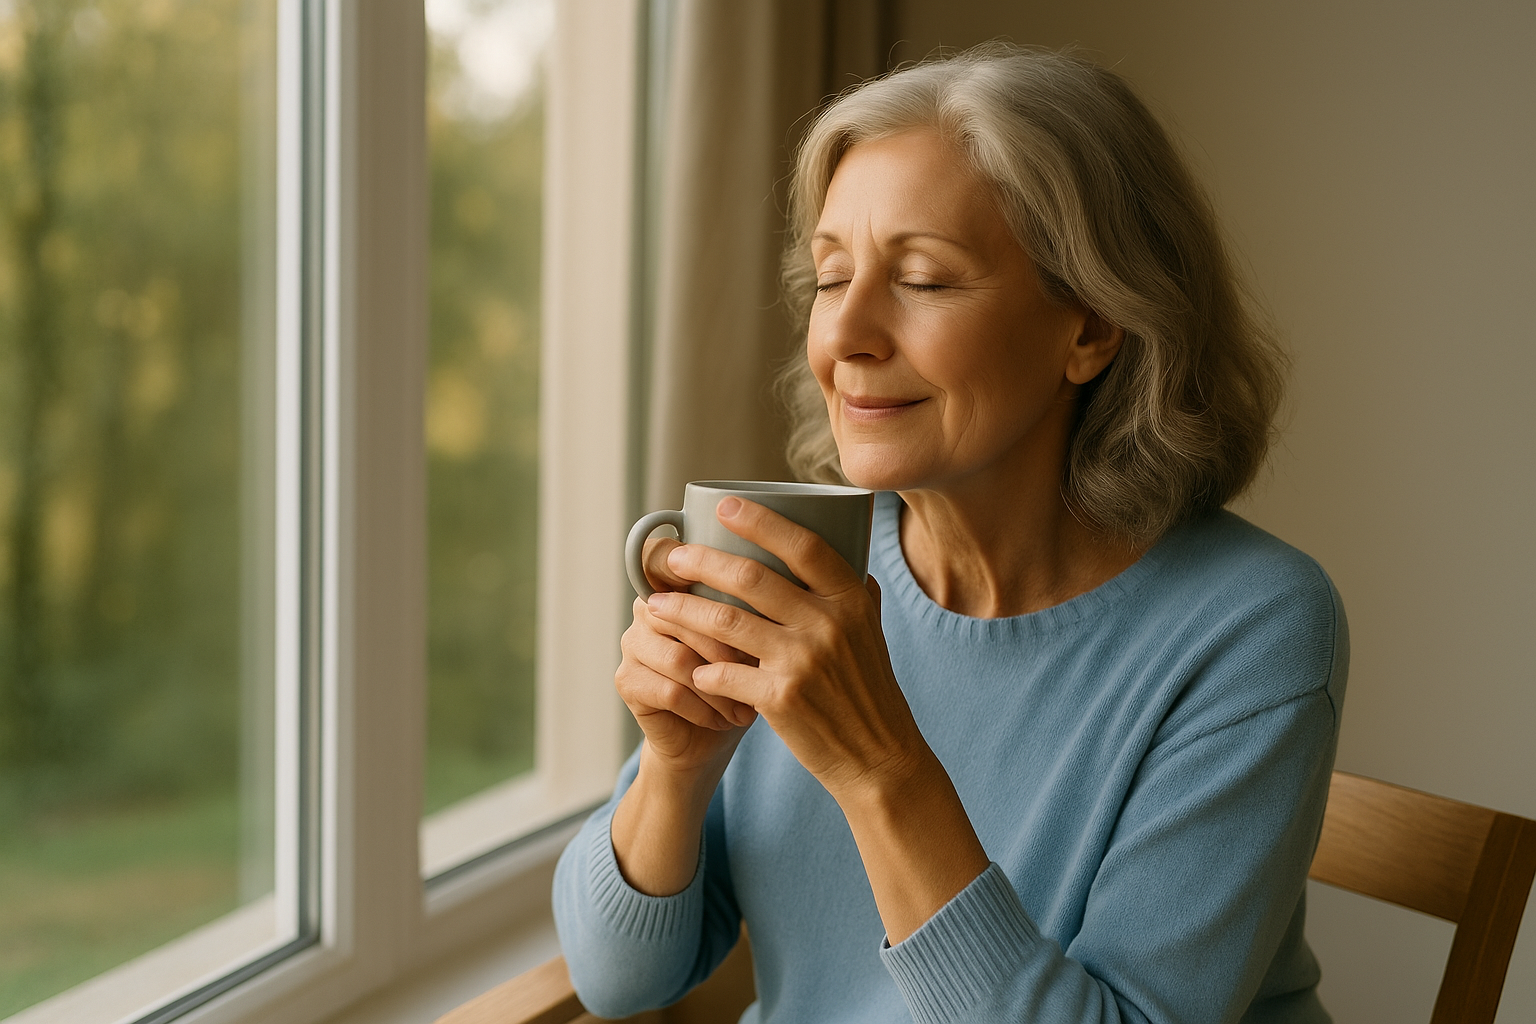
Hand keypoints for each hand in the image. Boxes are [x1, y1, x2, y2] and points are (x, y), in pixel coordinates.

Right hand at [615, 534, 757, 777]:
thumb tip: (794, 590)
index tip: (750, 599)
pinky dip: (705, 708)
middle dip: (731, 648)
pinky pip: (671, 690)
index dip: (706, 569)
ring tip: (746, 706)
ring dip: (720, 686)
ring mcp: (632, 642)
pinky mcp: (627, 680)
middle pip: (688, 614)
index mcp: (677, 582)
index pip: (680, 561)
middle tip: (762, 671)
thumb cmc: (744, 676)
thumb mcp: (761, 636)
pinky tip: (725, 719)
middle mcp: (647, 606)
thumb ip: (763, 606)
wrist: (711, 736)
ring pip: (680, 657)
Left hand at [645, 496, 989, 939]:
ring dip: (684, 611)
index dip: (761, 521)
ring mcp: (803, 661)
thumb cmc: (870, 693)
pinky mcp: (780, 698)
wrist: (879, 757)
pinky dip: (702, 669)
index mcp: (851, 600)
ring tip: (656, 604)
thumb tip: (849, 551)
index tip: (725, 506)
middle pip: (752, 578)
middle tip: (672, 558)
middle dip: (701, 562)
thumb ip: (858, 595)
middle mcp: (829, 624)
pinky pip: (725, 674)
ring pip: (726, 622)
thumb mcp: (873, 634)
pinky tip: (690, 668)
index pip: (804, 545)